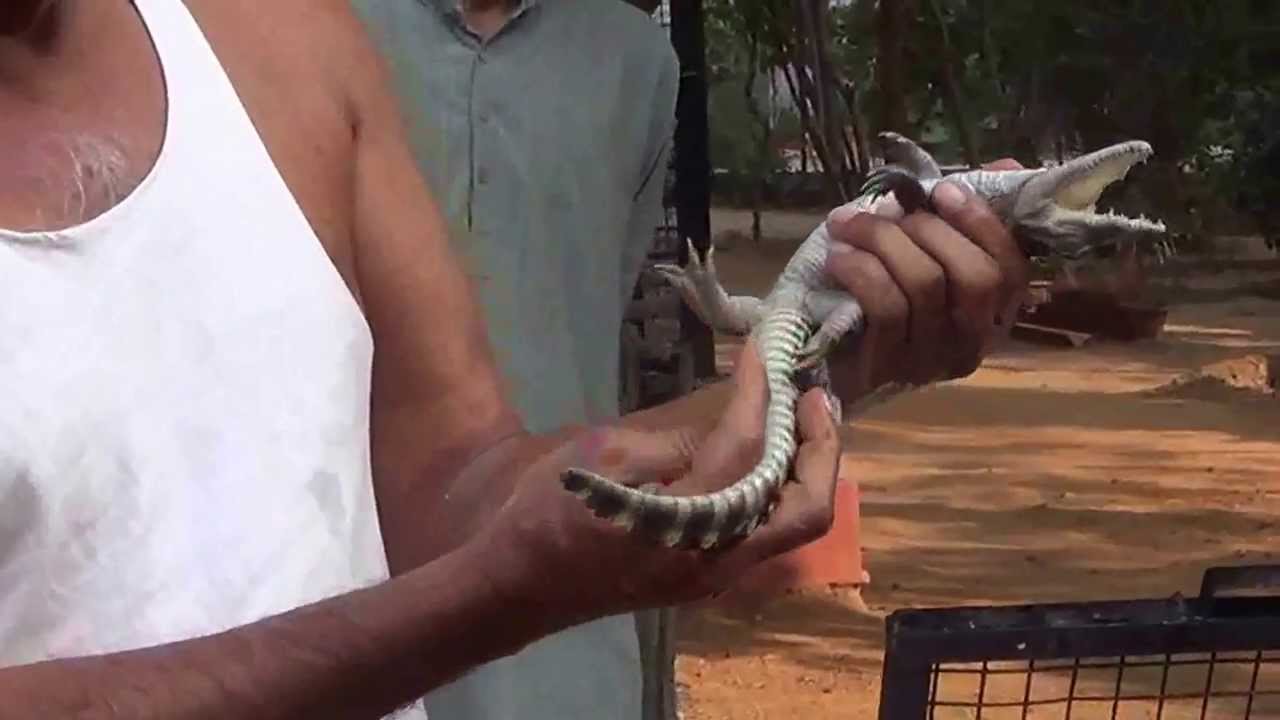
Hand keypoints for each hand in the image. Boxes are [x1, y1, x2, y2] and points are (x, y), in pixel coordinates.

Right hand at [470, 341, 841, 623]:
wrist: (515, 586)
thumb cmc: (546, 513)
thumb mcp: (604, 455)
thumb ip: (677, 443)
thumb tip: (730, 421)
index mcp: (683, 526)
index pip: (745, 451)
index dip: (760, 396)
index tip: (763, 355)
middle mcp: (714, 562)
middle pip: (805, 511)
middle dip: (822, 450)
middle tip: (814, 398)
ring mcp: (713, 578)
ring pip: (791, 528)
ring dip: (807, 471)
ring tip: (800, 420)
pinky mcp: (704, 578)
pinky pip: (764, 535)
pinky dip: (778, 491)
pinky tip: (765, 455)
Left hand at [821, 161, 1030, 399]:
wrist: (828, 359)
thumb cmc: (888, 293)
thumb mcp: (928, 252)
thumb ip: (967, 215)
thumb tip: (1006, 165)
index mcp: (995, 311)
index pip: (1011, 268)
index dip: (981, 223)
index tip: (942, 189)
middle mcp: (973, 341)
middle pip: (973, 277)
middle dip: (928, 229)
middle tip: (886, 211)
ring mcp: (932, 359)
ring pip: (924, 285)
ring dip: (883, 241)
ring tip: (847, 225)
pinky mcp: (889, 366)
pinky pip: (885, 308)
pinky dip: (861, 271)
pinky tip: (838, 256)